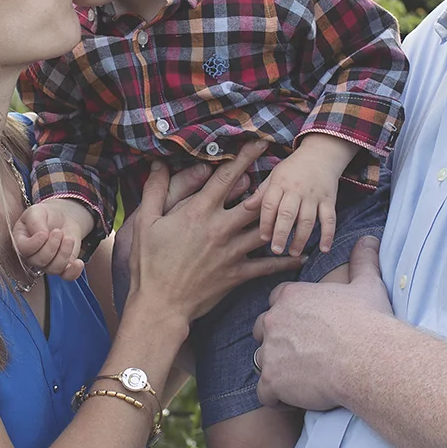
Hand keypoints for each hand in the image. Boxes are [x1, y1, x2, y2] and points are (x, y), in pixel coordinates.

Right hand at [15, 198, 97, 280]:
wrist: (62, 218)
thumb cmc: (46, 215)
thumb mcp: (37, 211)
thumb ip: (35, 221)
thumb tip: (41, 234)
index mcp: (21, 241)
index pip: (23, 249)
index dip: (35, 244)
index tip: (44, 233)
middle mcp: (32, 256)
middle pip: (39, 261)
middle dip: (52, 246)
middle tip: (58, 231)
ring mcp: (47, 264)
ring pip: (54, 269)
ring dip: (64, 253)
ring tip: (68, 238)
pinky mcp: (62, 267)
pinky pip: (67, 276)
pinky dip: (74, 271)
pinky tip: (78, 262)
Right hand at [127, 141, 301, 327]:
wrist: (161, 304)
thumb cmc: (149, 264)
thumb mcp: (145, 223)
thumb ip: (155, 191)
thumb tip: (158, 164)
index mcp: (198, 212)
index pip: (226, 177)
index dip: (244, 157)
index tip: (259, 143)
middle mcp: (220, 228)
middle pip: (255, 200)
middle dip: (272, 184)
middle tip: (286, 172)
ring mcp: (232, 251)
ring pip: (265, 229)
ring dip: (283, 219)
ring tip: (299, 209)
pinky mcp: (237, 273)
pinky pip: (267, 265)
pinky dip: (285, 260)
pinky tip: (301, 256)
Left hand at [253, 234, 392, 410]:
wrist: (369, 358)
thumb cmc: (370, 321)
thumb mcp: (367, 284)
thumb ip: (363, 260)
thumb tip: (369, 239)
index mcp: (291, 297)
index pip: (276, 303)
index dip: (291, 318)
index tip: (309, 330)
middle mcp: (274, 320)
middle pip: (263, 331)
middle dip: (277, 342)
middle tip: (305, 356)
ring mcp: (270, 351)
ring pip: (262, 362)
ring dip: (277, 371)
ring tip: (303, 379)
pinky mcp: (272, 381)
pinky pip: (265, 394)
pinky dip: (277, 399)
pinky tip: (296, 399)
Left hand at [257, 133, 357, 255]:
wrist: (321, 154)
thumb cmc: (293, 169)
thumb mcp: (274, 175)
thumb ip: (262, 193)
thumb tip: (245, 207)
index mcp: (280, 184)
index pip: (270, 204)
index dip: (265, 221)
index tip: (263, 237)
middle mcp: (296, 190)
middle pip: (288, 214)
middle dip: (281, 233)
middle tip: (276, 250)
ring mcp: (314, 196)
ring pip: (307, 219)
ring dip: (301, 237)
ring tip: (294, 252)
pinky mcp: (329, 200)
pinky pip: (330, 218)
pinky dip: (328, 234)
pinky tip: (324, 249)